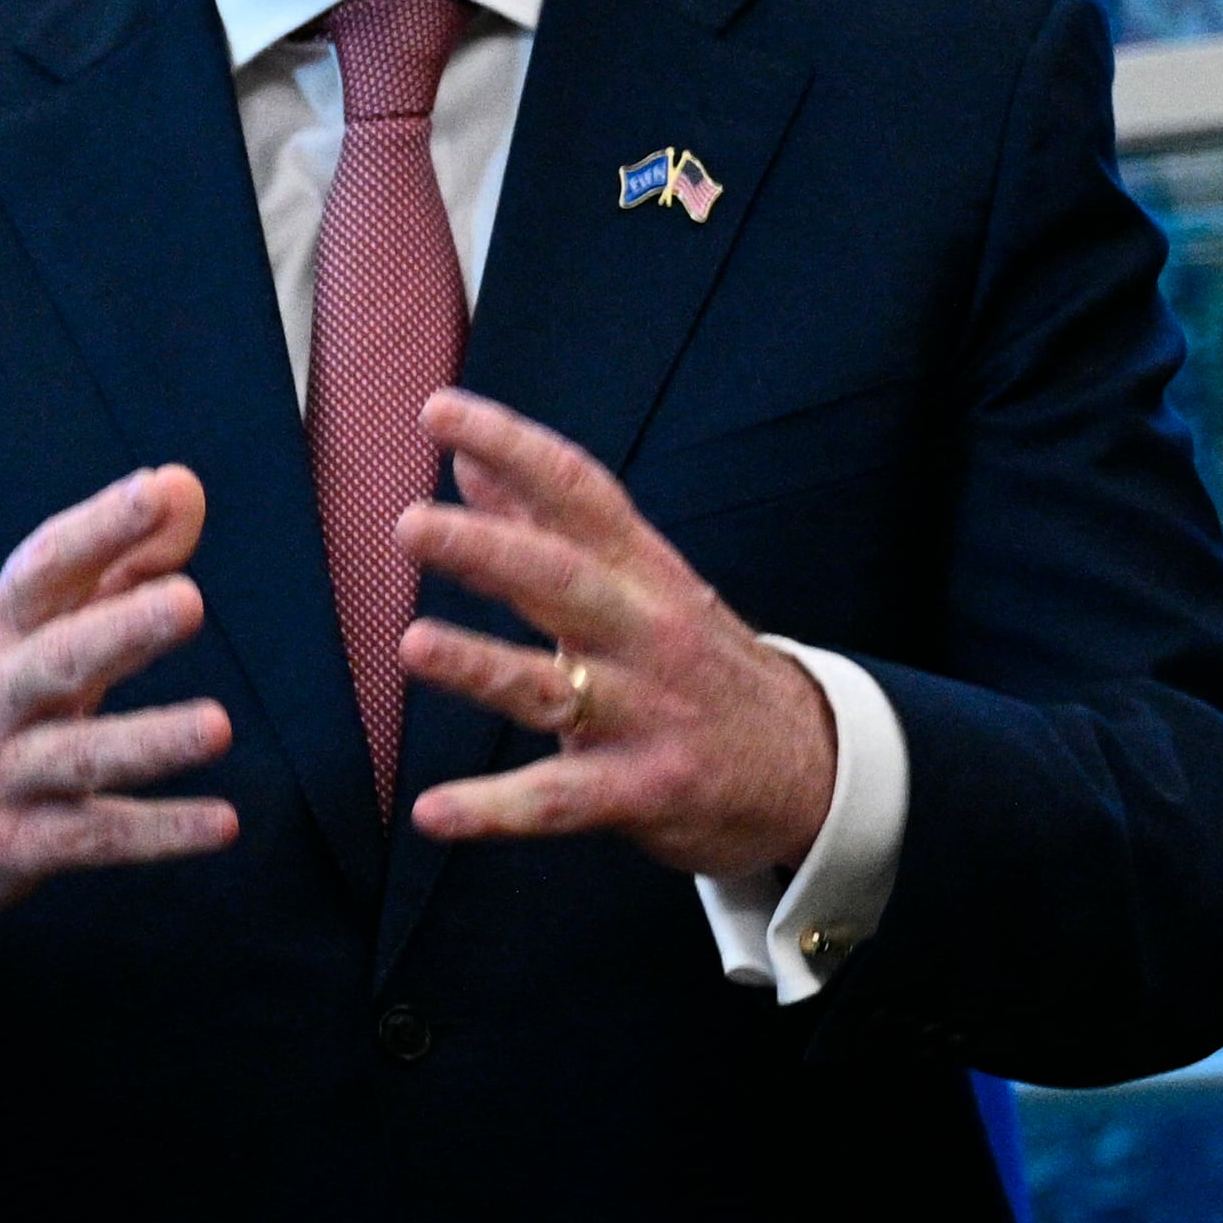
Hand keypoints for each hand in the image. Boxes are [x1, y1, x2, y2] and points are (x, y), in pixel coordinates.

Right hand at [0, 467, 240, 916]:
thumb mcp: (27, 631)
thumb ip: (114, 564)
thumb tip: (188, 489)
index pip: (44, 569)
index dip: (102, 528)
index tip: (162, 491)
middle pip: (55, 659)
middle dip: (119, 629)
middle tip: (187, 602)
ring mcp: (4, 773)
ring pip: (78, 757)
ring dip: (147, 740)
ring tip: (217, 726)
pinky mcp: (22, 843)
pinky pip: (97, 836)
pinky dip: (159, 833)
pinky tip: (222, 823)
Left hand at [393, 390, 835, 879]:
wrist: (809, 768)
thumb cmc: (695, 662)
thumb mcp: (639, 582)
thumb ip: (546, 522)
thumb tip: (467, 457)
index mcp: (640, 571)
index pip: (579, 492)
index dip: (513, 446)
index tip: (440, 409)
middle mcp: (643, 632)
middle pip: (563, 580)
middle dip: (490, 550)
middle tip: (412, 525)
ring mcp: (645, 712)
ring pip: (553, 687)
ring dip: (482, 666)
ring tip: (412, 644)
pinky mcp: (643, 789)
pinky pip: (558, 800)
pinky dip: (494, 809)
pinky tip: (432, 814)